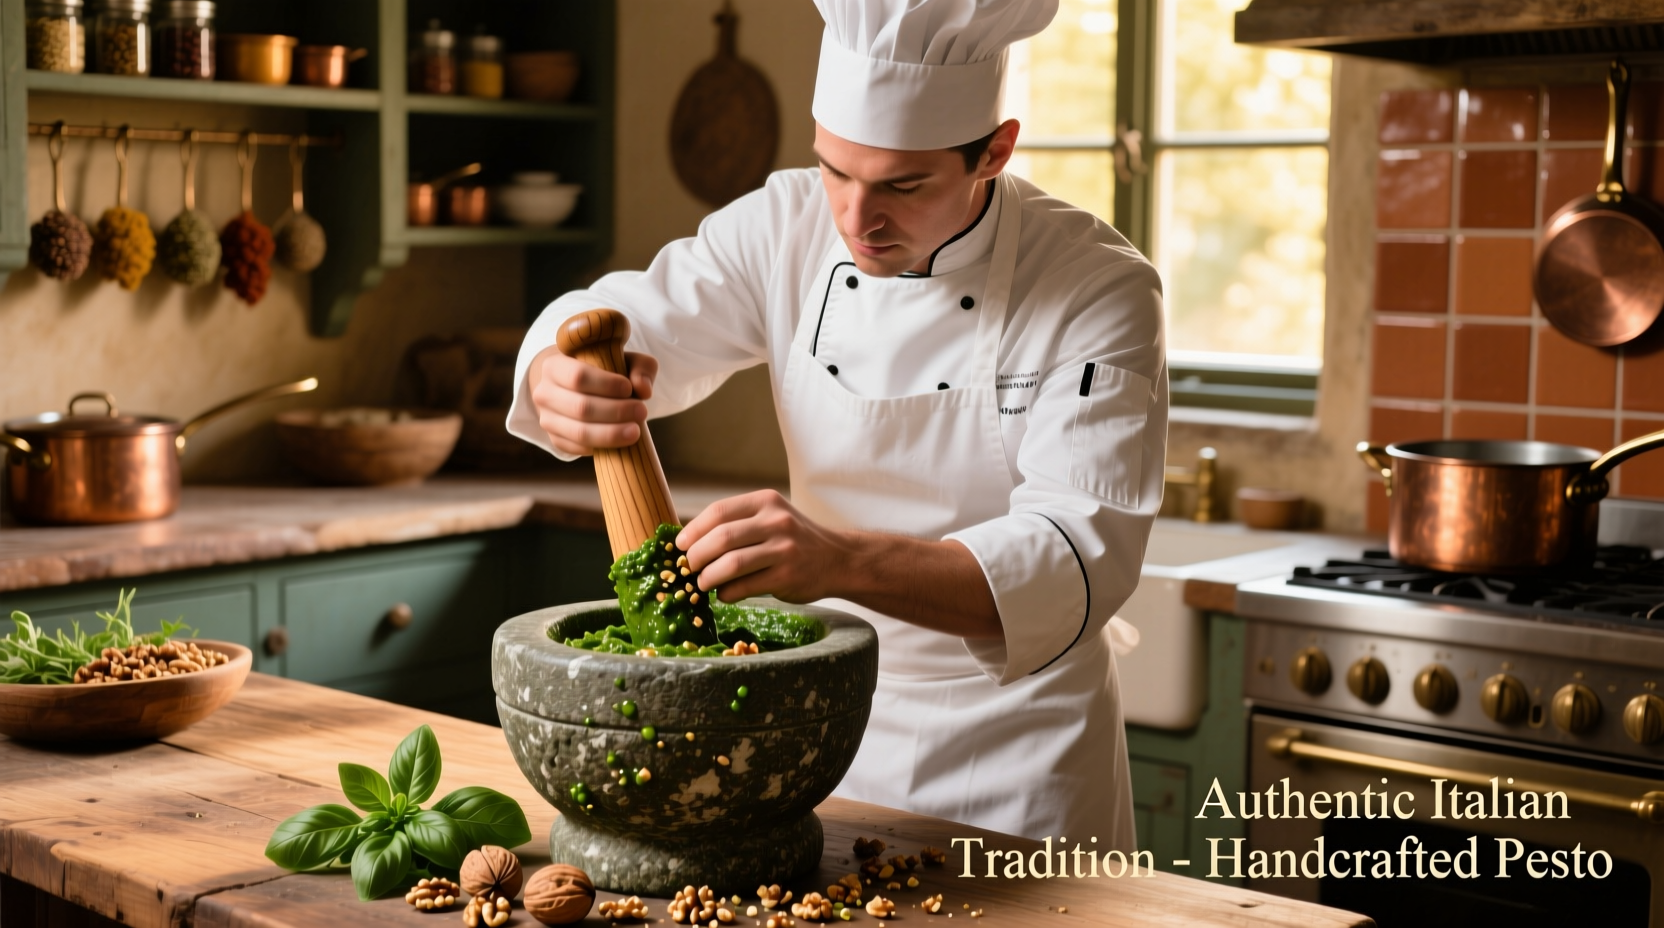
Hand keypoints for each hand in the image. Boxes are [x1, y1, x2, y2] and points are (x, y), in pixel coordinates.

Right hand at [527, 343, 659, 456]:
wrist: (576, 389)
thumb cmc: (604, 371)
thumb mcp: (625, 360)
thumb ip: (640, 368)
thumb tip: (644, 389)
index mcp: (554, 366)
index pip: (578, 376)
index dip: (606, 385)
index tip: (629, 389)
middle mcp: (544, 393)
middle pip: (581, 407)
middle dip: (615, 411)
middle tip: (642, 412)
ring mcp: (547, 419)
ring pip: (579, 432)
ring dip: (611, 434)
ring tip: (635, 431)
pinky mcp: (555, 439)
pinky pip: (578, 448)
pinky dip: (600, 447)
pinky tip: (619, 441)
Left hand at [677, 490, 1002, 638]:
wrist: (840, 560)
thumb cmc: (795, 541)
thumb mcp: (771, 519)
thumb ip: (738, 524)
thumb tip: (688, 541)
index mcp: (766, 501)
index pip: (719, 511)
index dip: (693, 530)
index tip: (680, 546)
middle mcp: (776, 521)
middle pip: (721, 538)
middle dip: (697, 556)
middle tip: (687, 569)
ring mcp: (784, 548)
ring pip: (731, 563)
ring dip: (708, 577)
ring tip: (702, 584)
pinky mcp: (788, 576)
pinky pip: (746, 586)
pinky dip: (728, 593)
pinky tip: (725, 595)